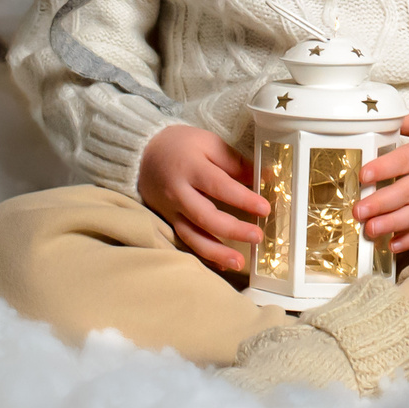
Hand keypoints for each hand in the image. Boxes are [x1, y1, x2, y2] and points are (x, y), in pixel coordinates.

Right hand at [137, 123, 268, 271]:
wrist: (144, 155)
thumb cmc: (181, 146)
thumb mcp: (209, 143)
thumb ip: (235, 162)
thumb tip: (265, 177)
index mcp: (191, 168)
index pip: (219, 186)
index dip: (243, 199)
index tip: (264, 208)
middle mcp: (178, 193)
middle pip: (205, 216)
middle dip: (233, 230)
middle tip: (257, 236)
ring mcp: (171, 211)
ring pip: (192, 236)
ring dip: (216, 253)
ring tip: (239, 263)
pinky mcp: (168, 222)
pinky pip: (186, 242)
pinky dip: (204, 255)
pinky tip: (222, 264)